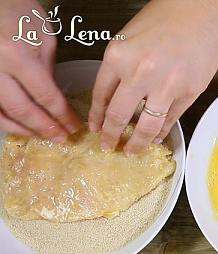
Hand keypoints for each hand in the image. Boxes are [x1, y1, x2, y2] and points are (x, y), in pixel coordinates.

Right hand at [0, 0, 80, 139]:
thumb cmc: (21, 15)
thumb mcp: (44, 40)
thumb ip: (49, 71)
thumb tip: (55, 100)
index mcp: (17, 57)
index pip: (46, 96)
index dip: (62, 116)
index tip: (75, 127)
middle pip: (22, 110)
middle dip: (45, 128)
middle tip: (62, 139)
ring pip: (1, 115)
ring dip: (24, 130)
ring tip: (43, 137)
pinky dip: (5, 122)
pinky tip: (21, 128)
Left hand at [89, 0, 217, 153]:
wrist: (202, 13)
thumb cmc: (166, 19)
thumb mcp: (129, 38)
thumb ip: (120, 67)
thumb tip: (115, 97)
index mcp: (118, 57)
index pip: (100, 96)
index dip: (97, 117)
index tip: (96, 129)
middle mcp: (139, 74)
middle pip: (118, 117)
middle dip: (111, 137)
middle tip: (109, 147)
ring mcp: (165, 86)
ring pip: (145, 126)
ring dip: (137, 143)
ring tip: (133, 151)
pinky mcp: (188, 93)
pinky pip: (170, 120)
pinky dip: (161, 132)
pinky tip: (156, 137)